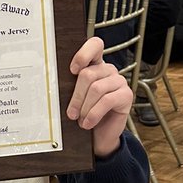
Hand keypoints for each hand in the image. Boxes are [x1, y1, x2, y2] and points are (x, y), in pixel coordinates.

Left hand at [66, 37, 131, 157]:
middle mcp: (108, 70)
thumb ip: (71, 86)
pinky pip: (107, 100)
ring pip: (96, 88)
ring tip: (81, 120)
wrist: (100, 136)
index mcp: (95, 65)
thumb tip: (55, 84)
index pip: (95, 45)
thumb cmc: (85, 115)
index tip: (72, 70)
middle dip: (76, 96)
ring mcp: (119, 81)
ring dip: (85, 108)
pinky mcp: (127, 95)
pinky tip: (88, 123)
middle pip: (88, 74)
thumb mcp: (76, 98)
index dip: (83, 54)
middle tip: (71, 113)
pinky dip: (94, 114)